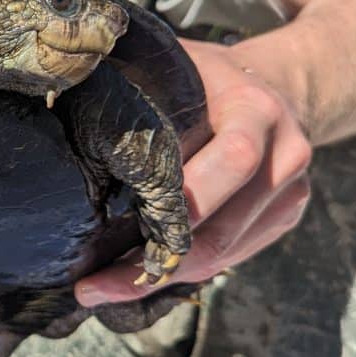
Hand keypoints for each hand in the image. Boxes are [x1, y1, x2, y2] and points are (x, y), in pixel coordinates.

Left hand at [76, 39, 312, 305]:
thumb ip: (145, 93)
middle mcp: (285, 154)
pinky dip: (186, 270)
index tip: (111, 229)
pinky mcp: (285, 218)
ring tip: (105, 289)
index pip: (230, 161)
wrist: (274, 84)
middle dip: (155, 261)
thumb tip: (64, 120)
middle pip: (221, 227)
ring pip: (224, 253)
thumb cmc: (205, 77)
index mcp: (257, 111)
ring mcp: (291, 191)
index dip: (174, 202)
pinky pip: (233, 256)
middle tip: (95, 286)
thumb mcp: (181, 67)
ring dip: (163, 276)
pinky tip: (141, 276)